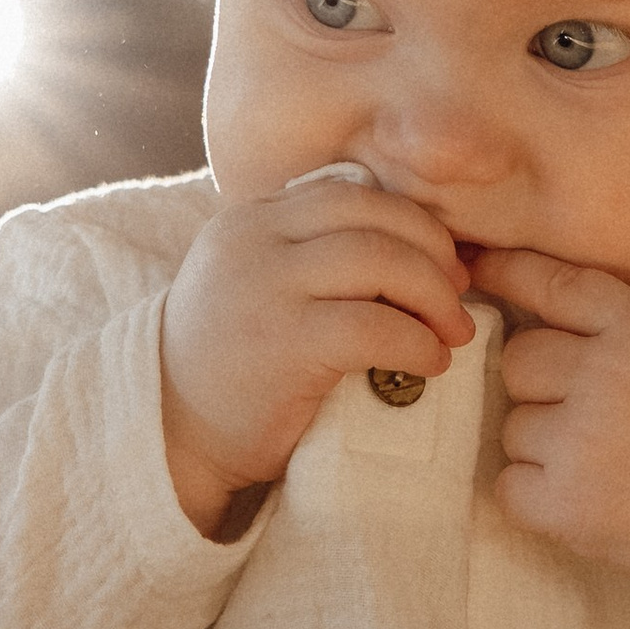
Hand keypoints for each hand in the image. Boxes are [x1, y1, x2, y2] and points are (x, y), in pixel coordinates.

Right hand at [162, 181, 474, 537]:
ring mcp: (265, 288)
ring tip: (451, 333)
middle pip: (373, 218)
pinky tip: (430, 364)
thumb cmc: (230, 368)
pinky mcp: (284, 343)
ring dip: (434, 298)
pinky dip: (418, 343)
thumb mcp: (257, 286)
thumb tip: (407, 247)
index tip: (441, 262)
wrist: (172, 436)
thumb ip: (307, 254)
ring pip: (381, 261)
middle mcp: (253, 241)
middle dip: (433, 255)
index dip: (410, 222)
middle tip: (457, 298)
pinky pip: (375, 327)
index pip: (349, 192)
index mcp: (249, 219)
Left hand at [471, 247, 629, 628]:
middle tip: (587, 415)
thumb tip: (544, 313)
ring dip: (542, 446)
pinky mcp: (567, 505)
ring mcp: (582, 441)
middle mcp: (605, 376)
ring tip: (601, 464)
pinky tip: (580, 498)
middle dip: (541, 386)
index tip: (479, 272)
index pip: (556, 285)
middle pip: (519, 361)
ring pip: (512, 426)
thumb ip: (625, 325)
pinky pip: (508, 485)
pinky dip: (534, 495)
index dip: (510, 274)